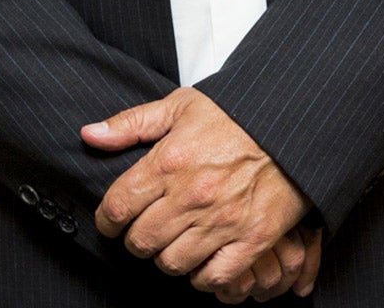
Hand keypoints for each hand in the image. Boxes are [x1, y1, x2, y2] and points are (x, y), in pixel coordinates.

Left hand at [82, 87, 316, 297]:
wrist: (293, 125)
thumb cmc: (237, 115)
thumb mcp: (180, 105)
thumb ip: (131, 123)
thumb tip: (90, 135)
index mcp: (170, 161)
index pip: (118, 206)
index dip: (107, 220)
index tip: (112, 221)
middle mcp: (192, 195)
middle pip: (141, 241)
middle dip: (137, 240)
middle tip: (145, 231)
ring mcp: (222, 221)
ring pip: (172, 264)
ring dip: (167, 258)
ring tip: (174, 243)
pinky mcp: (252, 239)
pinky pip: (214, 277)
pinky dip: (203, 276)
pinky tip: (202, 260)